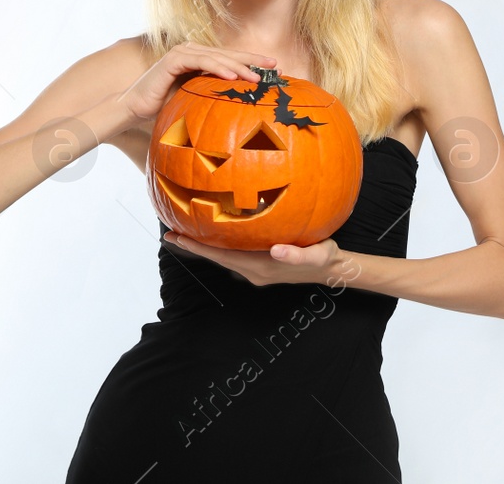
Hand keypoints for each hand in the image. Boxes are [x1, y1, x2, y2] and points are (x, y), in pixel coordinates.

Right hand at [119, 42, 277, 122]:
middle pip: (229, 54)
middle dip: (252, 60)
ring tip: (256, 78)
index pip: (231, 58)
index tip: (274, 69)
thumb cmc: (164, 108)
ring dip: (238, 66)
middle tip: (275, 66)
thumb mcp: (195, 102)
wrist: (134, 109)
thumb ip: (213, 98)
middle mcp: (192, 51)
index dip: (253, 62)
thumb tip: (240, 112)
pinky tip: (232, 77)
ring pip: (218, 57)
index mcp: (200, 58)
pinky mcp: (173, 59)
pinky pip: (201, 62)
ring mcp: (183, 53)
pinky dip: (217, 68)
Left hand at [162, 231, 346, 286]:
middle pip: (217, 257)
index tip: (178, 237)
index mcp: (262, 267)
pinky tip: (214, 233)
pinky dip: (219, 244)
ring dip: (205, 246)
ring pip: (223, 256)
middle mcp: (253, 271)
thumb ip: (296, 255)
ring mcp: (256, 270)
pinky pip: (233, 253)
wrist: (333, 269)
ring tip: (185, 231)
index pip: (223, 256)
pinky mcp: (260, 264)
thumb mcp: (317, 254)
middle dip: (194, 246)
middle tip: (170, 233)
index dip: (200, 246)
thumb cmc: (325, 258)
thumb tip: (277, 251)